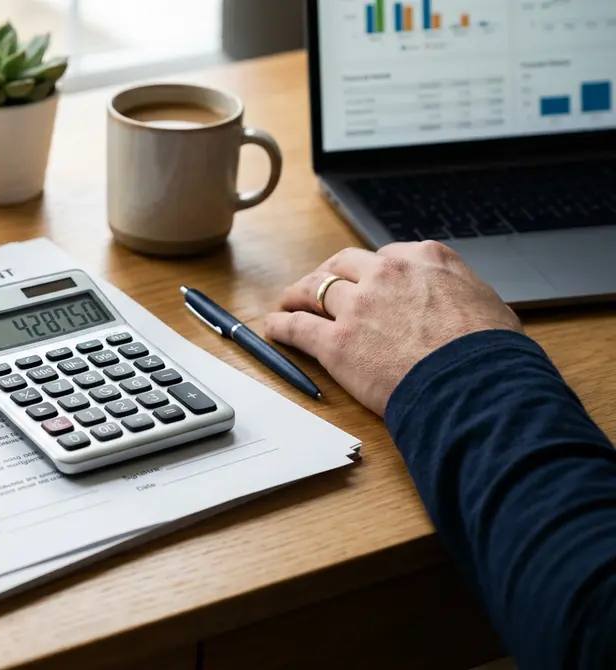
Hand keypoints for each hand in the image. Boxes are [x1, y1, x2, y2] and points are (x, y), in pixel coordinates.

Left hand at [263, 241, 521, 415]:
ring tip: (288, 302)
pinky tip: (275, 325)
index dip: (369, 271)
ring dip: (298, 295)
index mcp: (425, 259)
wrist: (477, 384)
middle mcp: (387, 273)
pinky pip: (298, 326)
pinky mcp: (337, 341)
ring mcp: (358, 305)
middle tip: (318, 285)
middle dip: (328, 274)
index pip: (385, 256)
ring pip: (314, 289)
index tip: (363, 280)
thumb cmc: (492, 354)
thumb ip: (460, 294)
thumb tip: (460, 304)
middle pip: (343, 265)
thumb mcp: (488, 305)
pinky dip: (282, 324)